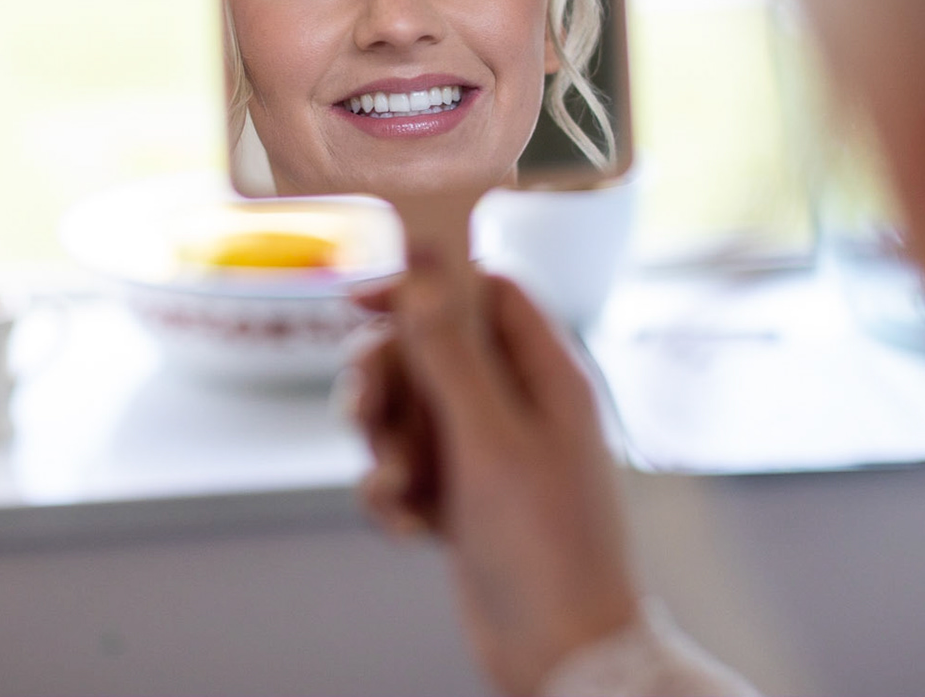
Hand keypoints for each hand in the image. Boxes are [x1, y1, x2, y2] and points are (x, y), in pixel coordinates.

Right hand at [350, 257, 641, 695]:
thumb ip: (451, 353)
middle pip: (430, 350)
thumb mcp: (490, 440)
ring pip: (409, 412)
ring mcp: (489, 453)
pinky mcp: (463, 500)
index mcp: (545, 374)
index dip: (424, 285)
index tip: (363, 300)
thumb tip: (424, 269)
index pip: (483, 291)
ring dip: (384, 446)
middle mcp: (518, 405)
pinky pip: (407, 470)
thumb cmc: (546, 547)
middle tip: (364, 414)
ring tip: (394, 487)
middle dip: (386, 381)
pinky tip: (404, 527)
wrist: (561, 655)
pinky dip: (394, 494)